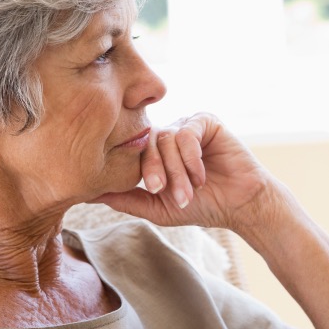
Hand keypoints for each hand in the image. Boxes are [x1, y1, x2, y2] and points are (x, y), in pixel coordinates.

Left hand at [95, 113, 273, 231]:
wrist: (239, 205)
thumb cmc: (201, 207)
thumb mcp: (156, 208)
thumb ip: (124, 199)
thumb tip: (89, 194)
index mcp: (154, 152)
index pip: (134, 152)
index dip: (142, 171)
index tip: (155, 191)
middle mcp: (168, 135)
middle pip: (149, 143)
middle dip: (158, 171)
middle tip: (167, 192)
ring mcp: (186, 126)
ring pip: (168, 139)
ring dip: (178, 169)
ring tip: (191, 190)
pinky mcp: (206, 121)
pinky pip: (187, 132)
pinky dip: (192, 157)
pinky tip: (202, 175)